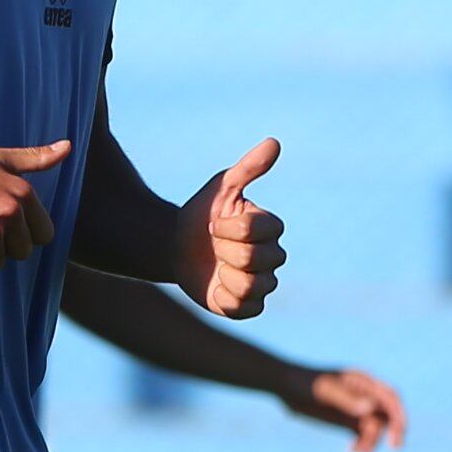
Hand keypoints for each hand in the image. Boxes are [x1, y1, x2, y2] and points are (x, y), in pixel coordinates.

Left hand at [177, 138, 284, 317]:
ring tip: (215, 266)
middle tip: (213, 246)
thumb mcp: (221, 187)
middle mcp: (273, 256)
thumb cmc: (201, 213)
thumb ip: (249, 168)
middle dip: (222, 250)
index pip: (254, 231)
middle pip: (252, 259)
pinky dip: (224, 298)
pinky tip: (214, 286)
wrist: (176, 246)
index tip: (214, 224)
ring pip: (251, 286)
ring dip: (222, 274)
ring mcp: (263, 283)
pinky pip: (244, 308)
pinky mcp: (248, 307)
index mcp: (271, 228)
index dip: (227, 228)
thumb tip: (274, 142)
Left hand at [291, 365, 406, 451]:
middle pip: (389, 414)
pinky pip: (363, 436)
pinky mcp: (346, 421)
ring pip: (376, 428)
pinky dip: (362, 445)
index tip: (398, 431)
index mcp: (363, 381)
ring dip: (372, 441)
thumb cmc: (304, 383)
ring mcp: (356, 409)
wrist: (285, 387)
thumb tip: (372, 409)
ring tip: (357, 450)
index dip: (400, 413)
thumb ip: (348, 399)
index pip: (390, 397)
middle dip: (395, 429)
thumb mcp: (325, 390)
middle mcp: (364, 395)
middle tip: (394, 446)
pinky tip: (352, 451)